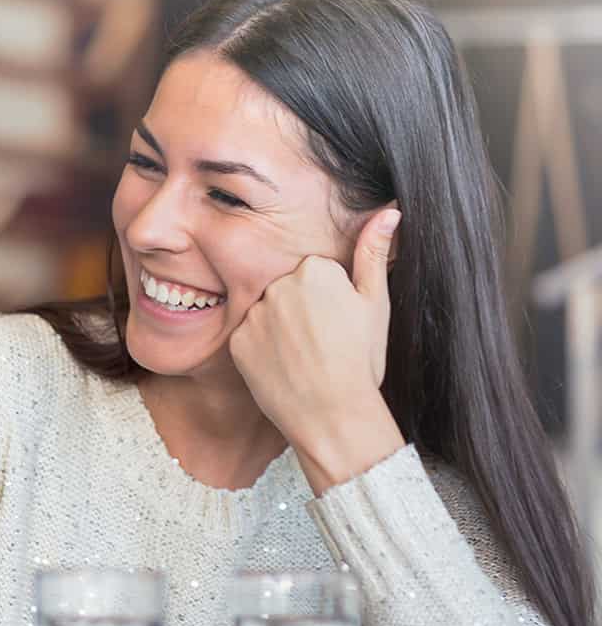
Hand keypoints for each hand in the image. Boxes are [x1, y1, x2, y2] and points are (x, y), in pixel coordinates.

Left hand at [229, 208, 405, 492]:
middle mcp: (279, 285)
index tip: (338, 324)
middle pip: (287, 289)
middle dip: (301, 311)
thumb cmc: (361, 361)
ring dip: (279, 330)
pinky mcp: (236, 342)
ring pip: (267, 313)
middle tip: (322, 343)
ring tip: (303, 357)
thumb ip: (374, 253)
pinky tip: (282, 367)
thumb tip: (389, 209)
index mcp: (315, 270)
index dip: (328, 300)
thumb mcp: (375, 305)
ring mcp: (255, 314)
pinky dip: (261, 351)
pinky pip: (248, 338)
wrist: (334, 416)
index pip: (315, 272)